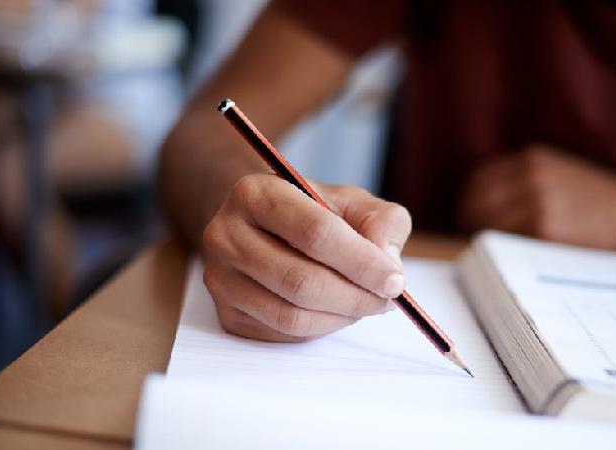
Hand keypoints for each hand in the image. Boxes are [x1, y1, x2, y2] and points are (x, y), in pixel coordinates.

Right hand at [201, 174, 410, 341]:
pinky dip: (321, 328)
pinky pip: (283, 333)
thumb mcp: (352, 201)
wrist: (263, 225)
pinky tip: (336, 310)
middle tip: (387, 299)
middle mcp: (226, 234)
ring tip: (366, 303)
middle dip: (355, 296)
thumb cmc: (313, 212)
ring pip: (291, 315)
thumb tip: (387, 263)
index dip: (361, 262)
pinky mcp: (227, 313)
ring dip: (341, 317)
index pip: (314, 233)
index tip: (395, 281)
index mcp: (256, 193)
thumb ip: (381, 221)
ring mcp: (221, 278)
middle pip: (301, 281)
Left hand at [459, 144, 615, 249]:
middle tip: (473, 243)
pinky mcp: (545, 231)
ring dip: (483, 242)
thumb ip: (519, 181)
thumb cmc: (595, 201)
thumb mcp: (557, 172)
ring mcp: (537, 204)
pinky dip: (501, 253)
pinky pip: (507, 243)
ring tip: (490, 254)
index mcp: (531, 159)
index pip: (476, 181)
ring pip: (487, 225)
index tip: (467, 220)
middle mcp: (530, 177)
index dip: (467, 203)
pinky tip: (507, 261)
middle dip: (469, 224)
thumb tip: (476, 207)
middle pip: (475, 203)